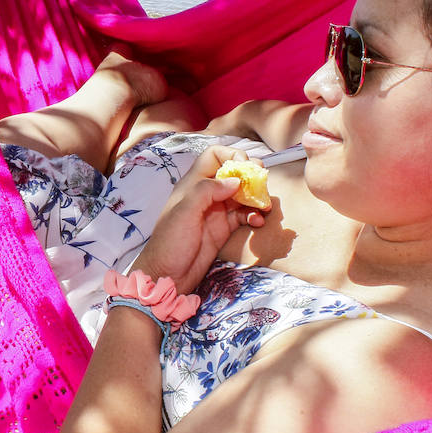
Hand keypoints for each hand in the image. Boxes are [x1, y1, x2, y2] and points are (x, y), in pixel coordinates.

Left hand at [129, 145, 265, 294]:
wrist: (167, 276)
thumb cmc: (170, 243)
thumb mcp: (184, 212)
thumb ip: (207, 191)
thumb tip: (235, 180)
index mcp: (193, 184)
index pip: (214, 156)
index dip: (232, 156)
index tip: (246, 167)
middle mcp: (206, 194)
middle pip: (233, 173)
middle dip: (250, 176)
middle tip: (261, 186)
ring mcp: (216, 211)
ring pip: (242, 194)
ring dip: (256, 197)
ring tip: (264, 207)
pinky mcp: (224, 229)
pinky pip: (244, 215)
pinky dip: (254, 215)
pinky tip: (257, 222)